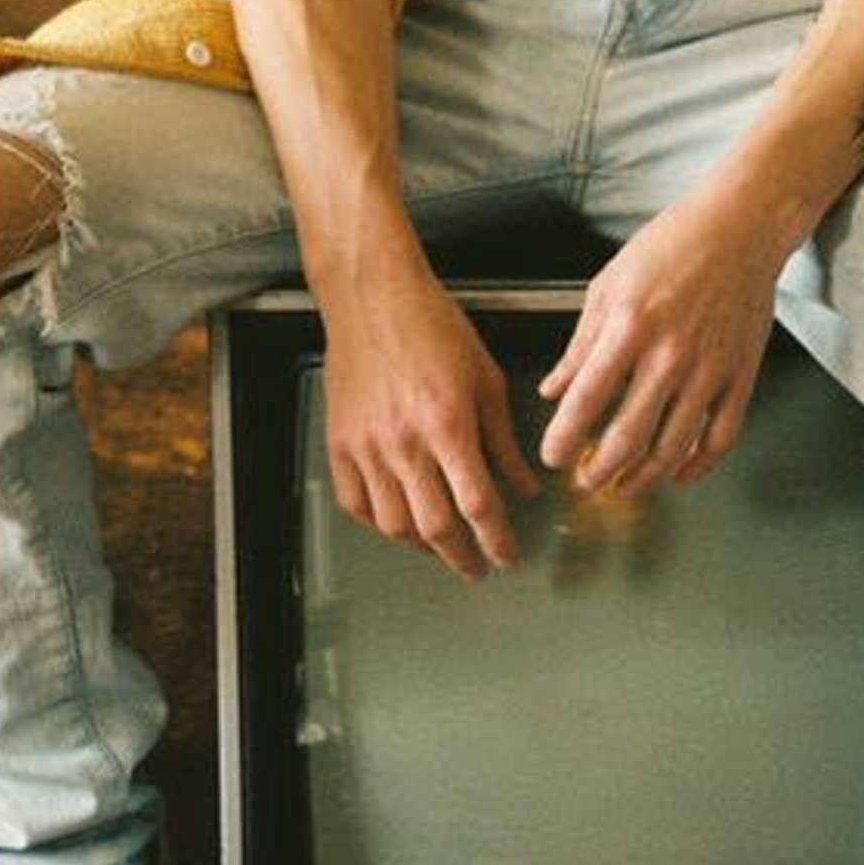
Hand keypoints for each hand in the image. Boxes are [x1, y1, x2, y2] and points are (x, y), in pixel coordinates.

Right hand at [320, 260, 537, 579]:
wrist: (373, 297)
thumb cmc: (432, 326)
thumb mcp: (486, 378)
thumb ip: (504, 439)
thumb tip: (523, 485)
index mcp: (447, 423)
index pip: (478, 504)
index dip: (496, 540)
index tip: (507, 556)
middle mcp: (404, 442)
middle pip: (435, 527)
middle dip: (462, 557)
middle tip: (478, 568)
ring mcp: (366, 446)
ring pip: (394, 524)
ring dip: (422, 545)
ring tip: (441, 545)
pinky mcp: (340, 443)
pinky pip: (355, 503)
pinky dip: (378, 523)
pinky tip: (397, 522)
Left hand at [537, 189, 790, 500]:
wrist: (740, 229)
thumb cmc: (671, 247)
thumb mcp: (609, 286)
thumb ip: (581, 344)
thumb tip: (554, 389)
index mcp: (629, 327)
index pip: (586, 400)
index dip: (563, 438)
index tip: (552, 457)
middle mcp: (670, 354)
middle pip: (628, 437)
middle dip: (599, 472)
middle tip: (584, 482)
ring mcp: (710, 369)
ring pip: (673, 447)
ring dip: (643, 478)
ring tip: (622, 486)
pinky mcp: (740, 375)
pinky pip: (720, 437)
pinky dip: (698, 465)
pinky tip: (678, 473)